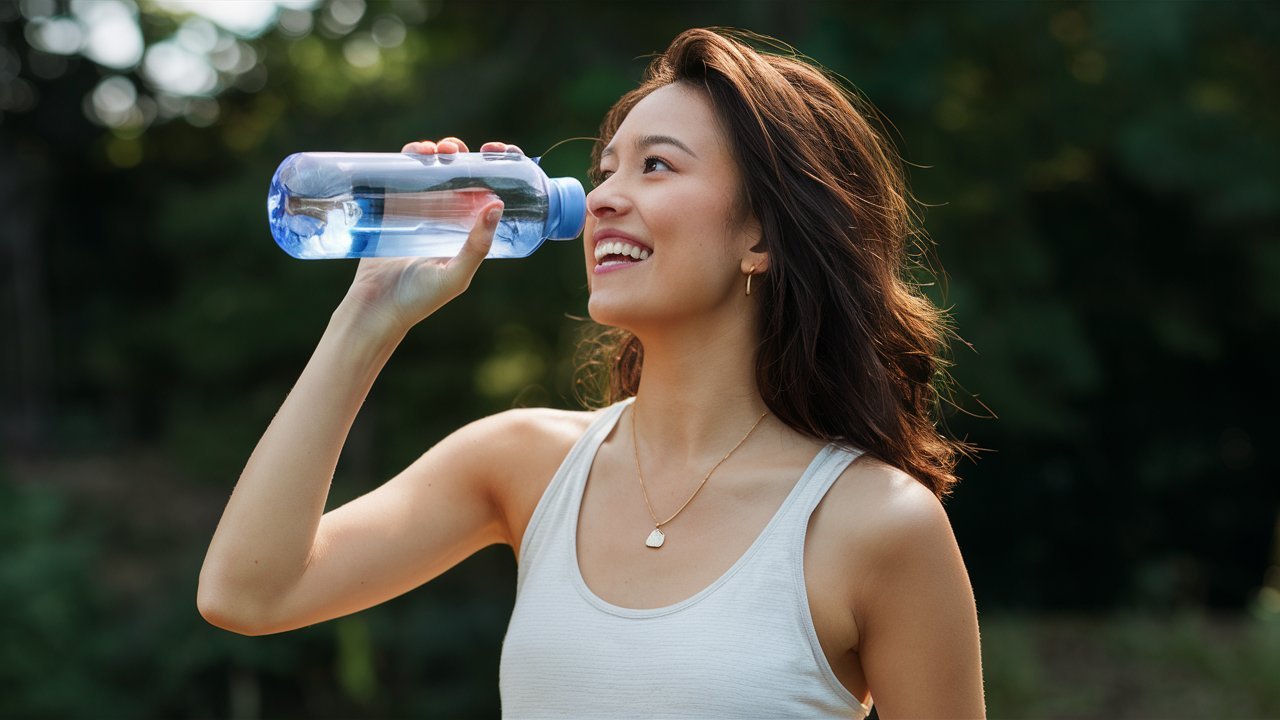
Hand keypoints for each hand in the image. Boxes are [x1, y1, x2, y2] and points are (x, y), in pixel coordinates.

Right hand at [339, 137, 520, 337]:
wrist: (373, 308)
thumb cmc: (418, 299)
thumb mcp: (455, 276)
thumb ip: (477, 246)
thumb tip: (497, 205)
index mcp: (470, 232)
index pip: (491, 192)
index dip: (500, 169)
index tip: (499, 153)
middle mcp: (449, 219)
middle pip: (464, 175)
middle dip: (467, 155)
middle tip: (462, 151)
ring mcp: (421, 211)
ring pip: (436, 170)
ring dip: (440, 151)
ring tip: (439, 150)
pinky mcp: (394, 207)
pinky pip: (405, 175)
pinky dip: (412, 157)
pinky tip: (416, 152)